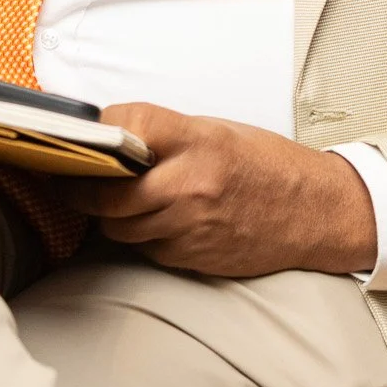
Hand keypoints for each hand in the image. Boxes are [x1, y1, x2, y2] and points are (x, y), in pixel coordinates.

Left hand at [66, 103, 377, 278]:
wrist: (314, 210)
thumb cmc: (265, 163)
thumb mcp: (217, 131)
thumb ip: (164, 135)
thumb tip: (109, 136)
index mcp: (197, 141)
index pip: (123, 128)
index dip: (96, 133)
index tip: (84, 137)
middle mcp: (190, 184)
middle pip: (108, 193)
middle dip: (83, 189)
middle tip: (72, 181)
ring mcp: (191, 226)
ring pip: (119, 228)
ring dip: (110, 217)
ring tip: (116, 202)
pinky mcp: (193, 258)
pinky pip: (145, 249)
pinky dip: (140, 237)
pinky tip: (153, 222)